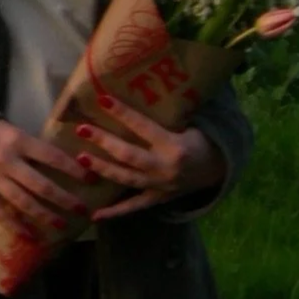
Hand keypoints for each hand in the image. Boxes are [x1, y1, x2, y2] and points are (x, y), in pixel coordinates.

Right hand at [0, 119, 92, 237]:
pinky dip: (14, 226)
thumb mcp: (16, 131)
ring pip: (22, 202)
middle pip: (40, 185)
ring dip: (44, 215)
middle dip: (64, 199)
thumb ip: (35, 148)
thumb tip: (68, 163)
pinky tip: (30, 236)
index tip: (92, 179)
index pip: (52, 157)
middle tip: (82, 210)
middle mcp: (6, 161)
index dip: (73, 170)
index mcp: (18, 140)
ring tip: (61, 225)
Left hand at [74, 96, 227, 220]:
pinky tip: (95, 214)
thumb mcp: (190, 123)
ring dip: (103, 168)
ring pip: (126, 178)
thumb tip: (144, 83)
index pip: (143, 127)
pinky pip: (134, 206)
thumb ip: (168, 113)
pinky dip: (115, 212)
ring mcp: (160, 186)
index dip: (123, 113)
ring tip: (81, 158)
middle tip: (82, 129)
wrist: (218, 168)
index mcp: (174, 146)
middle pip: (129, 155)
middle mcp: (165, 168)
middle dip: (104, 142)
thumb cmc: (200, 138)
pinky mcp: (157, 199)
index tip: (102, 99)